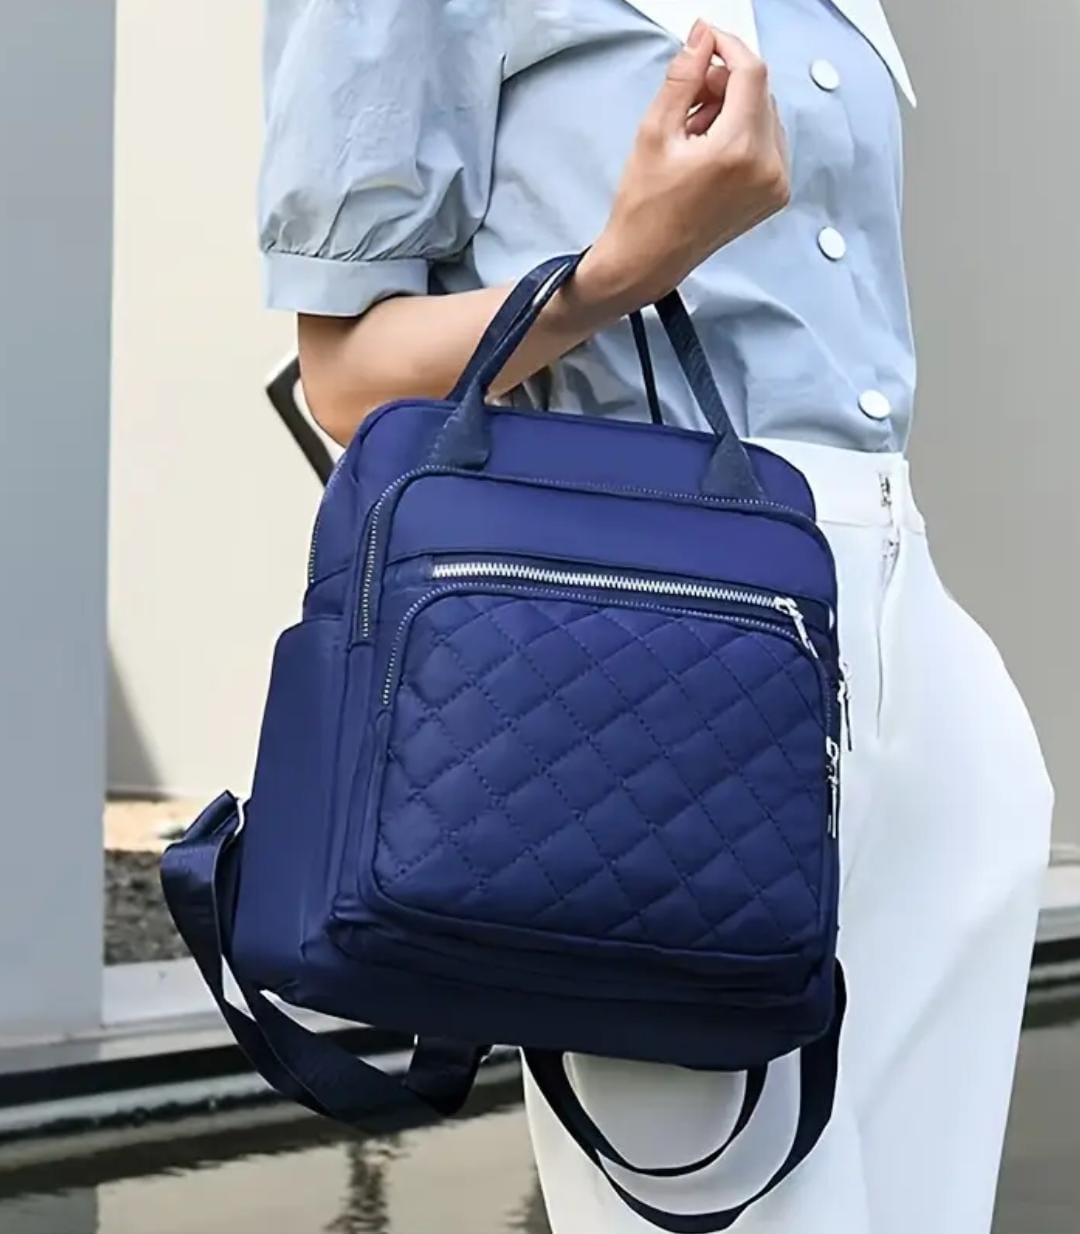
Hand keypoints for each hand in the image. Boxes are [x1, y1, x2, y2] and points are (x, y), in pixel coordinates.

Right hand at [579, 20, 789, 311]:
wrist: (647, 261)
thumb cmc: (644, 208)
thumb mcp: (654, 131)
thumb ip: (683, 78)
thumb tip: (702, 39)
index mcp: (738, 152)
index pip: (750, 73)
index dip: (728, 46)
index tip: (707, 38)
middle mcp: (767, 168)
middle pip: (760, 92)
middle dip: (725, 82)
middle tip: (688, 97)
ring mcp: (776, 185)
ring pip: (764, 114)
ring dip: (732, 108)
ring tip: (693, 132)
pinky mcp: (775, 195)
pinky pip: (767, 141)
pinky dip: (742, 132)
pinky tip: (709, 149)